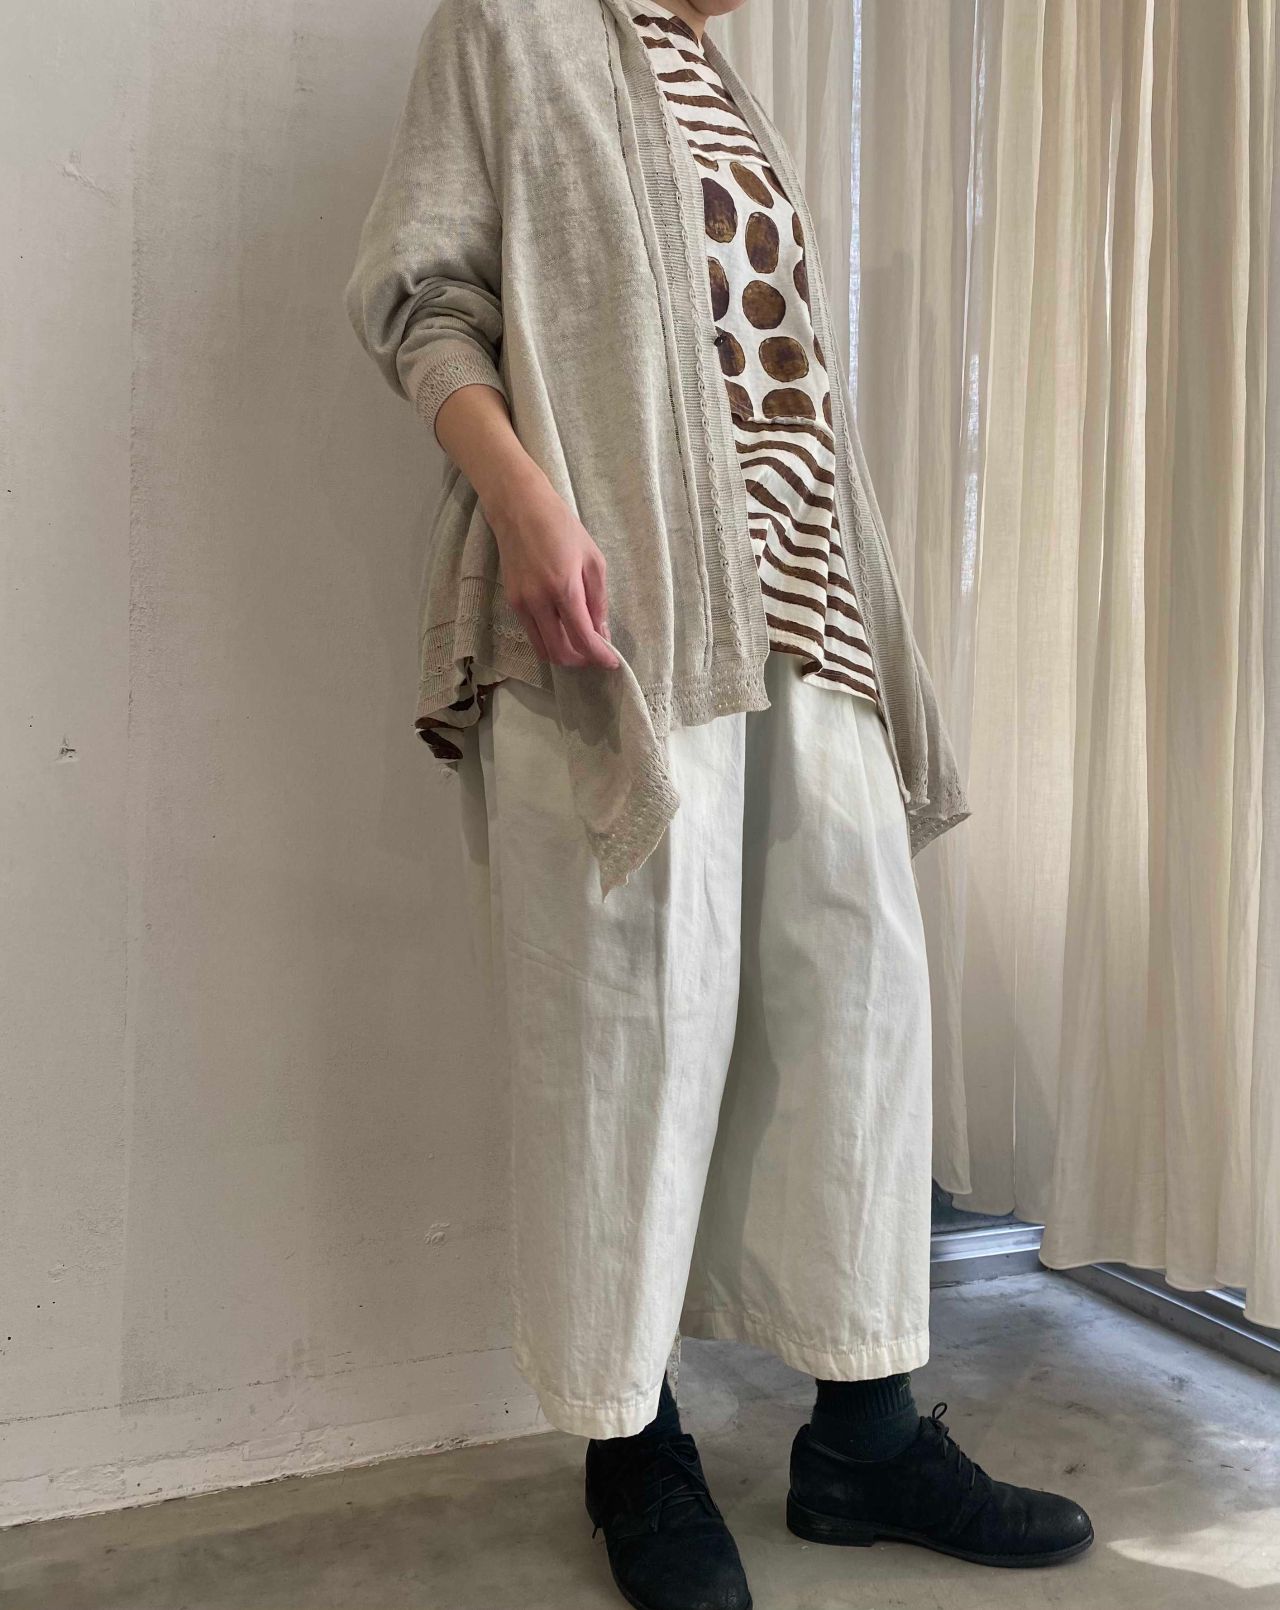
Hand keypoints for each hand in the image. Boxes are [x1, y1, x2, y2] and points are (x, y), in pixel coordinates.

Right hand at [486, 472, 618, 669]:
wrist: (519, 509)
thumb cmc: (561, 527)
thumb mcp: (592, 559)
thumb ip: (598, 600)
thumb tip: (601, 632)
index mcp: (564, 589)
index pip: (583, 638)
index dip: (599, 656)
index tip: (611, 662)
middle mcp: (539, 602)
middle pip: (560, 653)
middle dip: (581, 661)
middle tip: (595, 655)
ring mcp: (521, 604)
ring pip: (542, 649)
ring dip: (563, 655)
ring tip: (579, 645)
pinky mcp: (511, 602)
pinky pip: (532, 634)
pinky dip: (549, 641)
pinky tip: (562, 630)